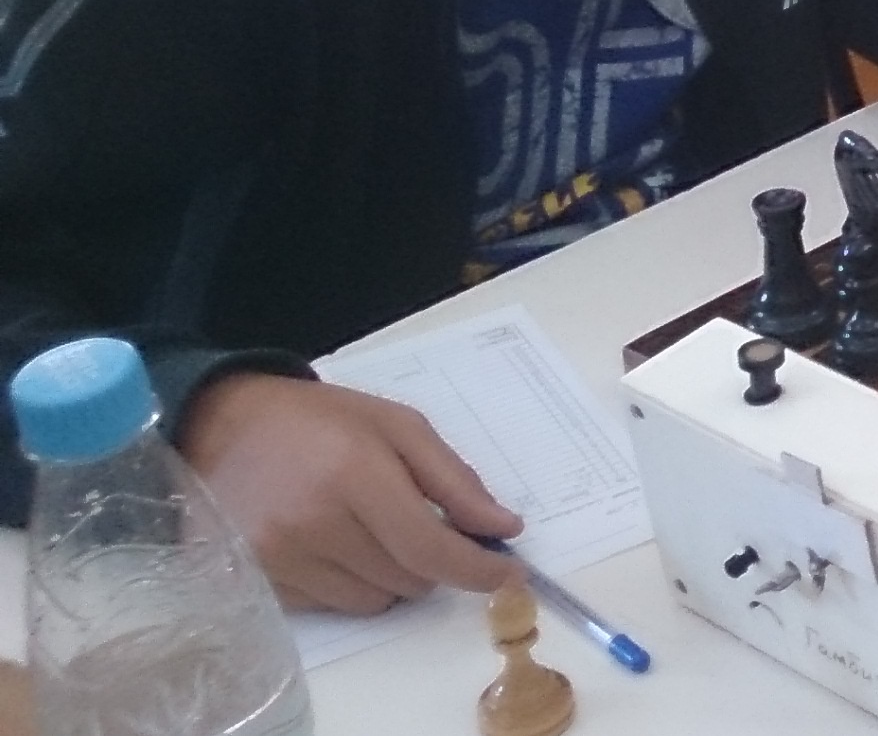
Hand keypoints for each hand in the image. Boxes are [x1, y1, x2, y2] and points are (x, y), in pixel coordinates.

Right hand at [180, 373, 523, 614]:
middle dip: (432, 560)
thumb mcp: (397, 426)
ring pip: (375, 600)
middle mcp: (313, 524)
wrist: (219, 427)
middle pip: (409, 579)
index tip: (507, 575)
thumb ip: (455, 480)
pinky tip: (334, 543)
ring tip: (370, 528)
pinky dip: (351, 583)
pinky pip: (332, 606)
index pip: (429, 548)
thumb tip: (504, 530)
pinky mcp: (258, 582)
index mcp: (354, 474)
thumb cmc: (318, 421)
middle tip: (421, 524)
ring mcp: (279, 559)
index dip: (476, 570)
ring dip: (393, 575)